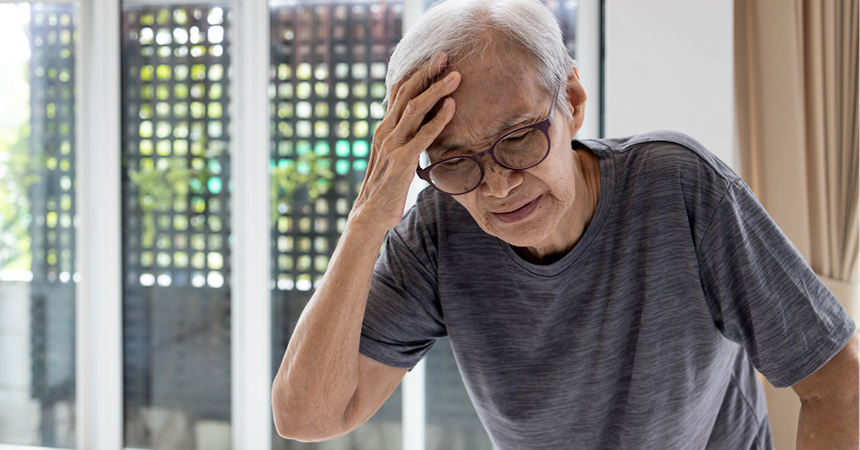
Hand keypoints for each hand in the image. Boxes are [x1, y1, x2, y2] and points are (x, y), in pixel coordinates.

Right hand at [350, 52, 460, 229]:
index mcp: (384, 128)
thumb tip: (421, 124)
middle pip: (407, 94)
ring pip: (415, 109)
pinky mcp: (402, 161)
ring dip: (437, 90)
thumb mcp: (394, 156)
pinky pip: (422, 136)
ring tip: (456, 76)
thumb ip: (405, 138)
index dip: (417, 74)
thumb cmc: (387, 186)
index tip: (435, 60)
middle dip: (427, 73)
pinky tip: (451, 107)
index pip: (399, 93)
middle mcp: (386, 131)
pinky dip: (438, 119)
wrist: (371, 214)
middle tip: (445, 56)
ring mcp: (393, 145)